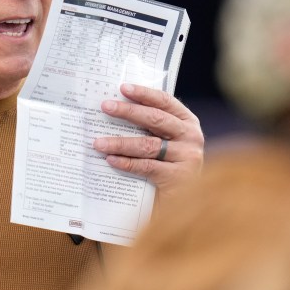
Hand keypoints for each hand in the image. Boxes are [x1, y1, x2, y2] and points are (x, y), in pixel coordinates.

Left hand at [93, 83, 203, 199]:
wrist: (186, 201)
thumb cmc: (169, 167)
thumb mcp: (165, 142)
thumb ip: (150, 127)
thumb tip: (117, 108)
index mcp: (187, 122)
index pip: (165, 102)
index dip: (144, 94)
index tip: (123, 88)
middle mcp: (191, 136)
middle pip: (155, 119)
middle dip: (127, 111)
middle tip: (105, 106)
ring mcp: (187, 157)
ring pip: (148, 145)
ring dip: (120, 142)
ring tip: (98, 142)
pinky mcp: (178, 177)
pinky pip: (146, 166)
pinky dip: (126, 162)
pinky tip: (110, 159)